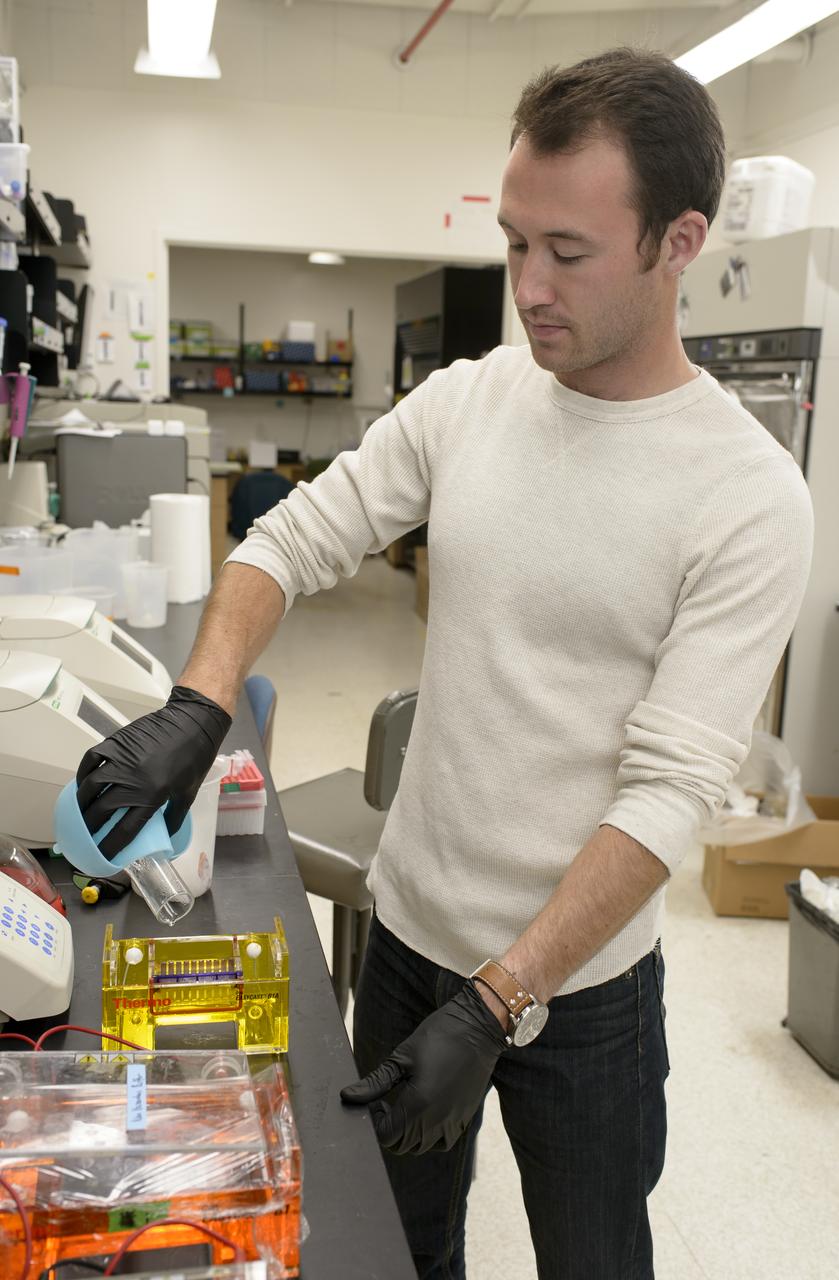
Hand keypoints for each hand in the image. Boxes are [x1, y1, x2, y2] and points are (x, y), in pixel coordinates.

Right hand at [75, 685, 231, 857]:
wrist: (193, 721)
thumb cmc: (195, 757)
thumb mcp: (188, 793)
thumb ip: (174, 818)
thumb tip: (164, 837)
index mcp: (153, 796)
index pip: (125, 830)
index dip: (111, 846)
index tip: (102, 855)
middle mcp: (132, 781)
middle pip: (102, 811)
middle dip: (90, 828)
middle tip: (86, 835)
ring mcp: (121, 760)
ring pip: (91, 787)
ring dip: (82, 803)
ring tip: (81, 813)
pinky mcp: (116, 743)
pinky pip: (91, 760)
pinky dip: (83, 773)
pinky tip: (84, 784)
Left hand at [340, 980, 508, 1154]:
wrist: (478, 1028)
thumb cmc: (439, 1036)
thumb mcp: (402, 1057)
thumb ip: (375, 1082)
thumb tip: (347, 1096)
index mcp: (418, 1105)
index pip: (386, 1135)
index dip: (374, 1121)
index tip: (375, 1101)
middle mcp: (437, 1121)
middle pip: (401, 1145)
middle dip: (388, 1128)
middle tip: (385, 1101)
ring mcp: (453, 1123)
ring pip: (420, 1147)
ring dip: (407, 1133)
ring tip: (404, 1105)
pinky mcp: (464, 1119)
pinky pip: (441, 1142)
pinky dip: (428, 1136)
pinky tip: (424, 1113)